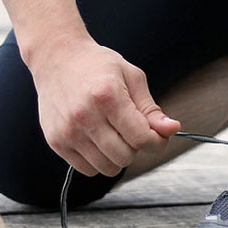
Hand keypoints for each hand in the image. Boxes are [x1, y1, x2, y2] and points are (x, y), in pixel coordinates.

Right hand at [28, 35, 179, 176]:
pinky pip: (87, 170)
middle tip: (130, 129)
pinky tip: (96, 139)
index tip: (157, 134)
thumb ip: (151, 108)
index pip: (141, 138)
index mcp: (107, 96)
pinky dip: (98, 160)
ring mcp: (67, 131)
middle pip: (125, 156)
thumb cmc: (97, 66)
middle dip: (135, 147)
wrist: (57, 58)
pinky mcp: (56, 141)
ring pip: (107, 168)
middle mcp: (85, 116)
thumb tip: (172, 129)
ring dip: (117, 156)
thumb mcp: (131, 77)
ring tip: (113, 133)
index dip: (157, 141)